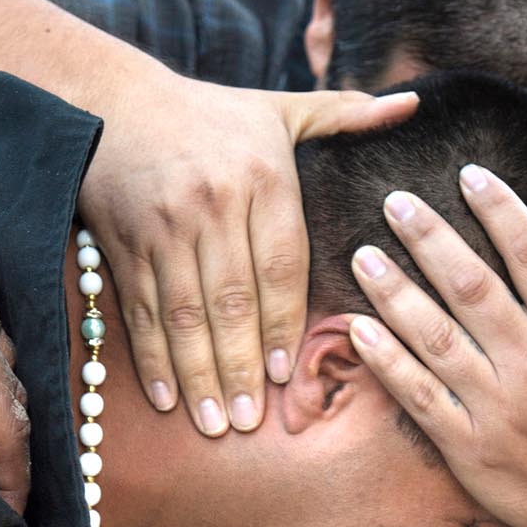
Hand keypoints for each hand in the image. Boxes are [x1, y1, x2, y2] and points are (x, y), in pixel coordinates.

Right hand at [79, 67, 416, 435]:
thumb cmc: (210, 115)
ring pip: (185, 316)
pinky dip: (153, 360)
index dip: (283, 325)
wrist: (115, 103)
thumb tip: (411, 105)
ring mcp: (165, 230)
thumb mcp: (279, 108)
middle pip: (231, 302)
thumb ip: (344, 114)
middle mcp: (213, 206)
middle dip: (240, 368)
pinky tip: (166, 400)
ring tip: (214, 424)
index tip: (285, 375)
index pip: (278, 266)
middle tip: (249, 423)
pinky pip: (142, 312)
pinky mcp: (125, 246)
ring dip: (199, 377)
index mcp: (261, 178)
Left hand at [345, 169, 526, 526]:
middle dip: (429, 236)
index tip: (467, 174)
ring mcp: (500, 409)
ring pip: (435, 336)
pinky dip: (387, 362)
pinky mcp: (471, 450)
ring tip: (363, 256)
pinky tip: (359, 329)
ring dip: (394, 291)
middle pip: (471, 284)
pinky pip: (419, 397)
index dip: (497, 207)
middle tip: (394, 200)